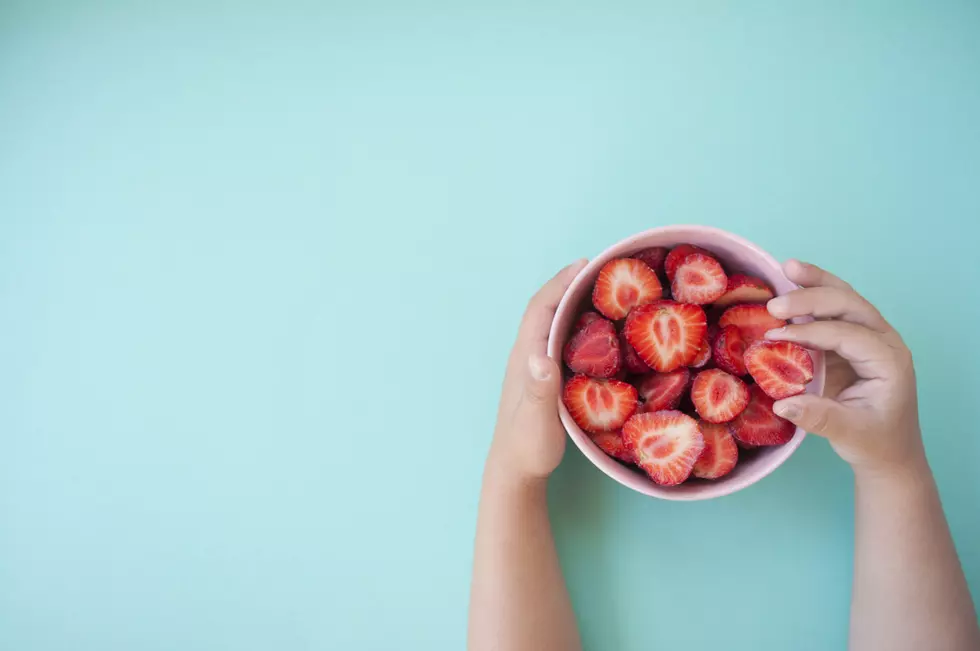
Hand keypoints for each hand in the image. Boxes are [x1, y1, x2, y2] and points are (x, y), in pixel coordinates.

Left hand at [490, 260, 587, 481]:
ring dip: (572, 302)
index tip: (585, 264)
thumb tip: (541, 357)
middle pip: (546, 308)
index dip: (561, 283)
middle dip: (570, 284)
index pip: (541, 308)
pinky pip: (558, 339)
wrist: (515, 470)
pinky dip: (575, 324)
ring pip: (551, 322)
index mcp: (524, 356)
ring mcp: (532, 365)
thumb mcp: (538, 420)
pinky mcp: (542, 377)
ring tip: (602, 289)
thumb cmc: (527, 447)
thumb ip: (540, 389)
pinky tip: (595, 329)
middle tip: (601, 269)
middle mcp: (526, 355)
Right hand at [764, 260, 924, 475]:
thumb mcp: (849, 435)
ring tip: (788, 267)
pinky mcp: (852, 340)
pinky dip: (814, 293)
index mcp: (889, 362)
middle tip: (775, 305)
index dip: (811, 332)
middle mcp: (884, 342)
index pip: (848, 334)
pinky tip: (792, 281)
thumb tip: (782, 403)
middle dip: (813, 298)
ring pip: (845, 299)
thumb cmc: (875, 443)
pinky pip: (834, 310)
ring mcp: (870, 337)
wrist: (889, 451)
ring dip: (816, 283)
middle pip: (850, 306)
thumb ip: (819, 418)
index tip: (776, 335)